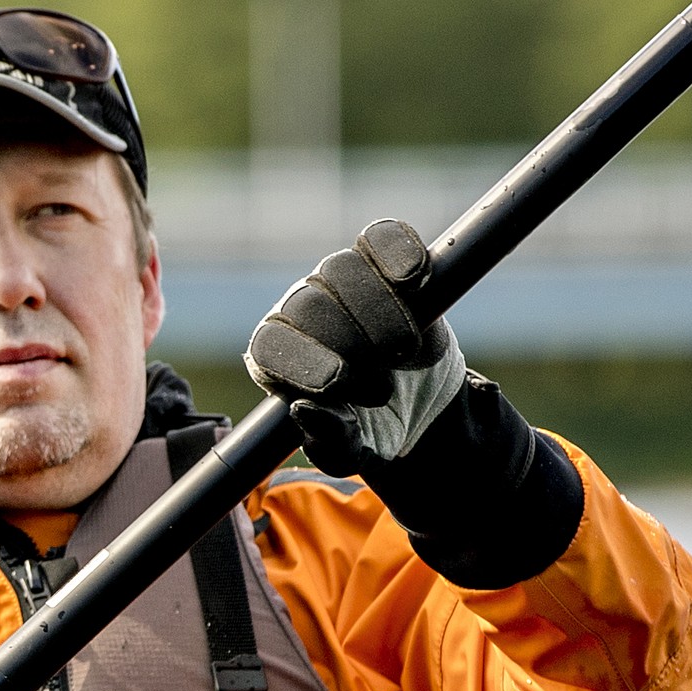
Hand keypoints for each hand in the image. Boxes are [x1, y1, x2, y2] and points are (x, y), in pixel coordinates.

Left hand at [244, 221, 469, 474]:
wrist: (422, 408)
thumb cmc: (370, 430)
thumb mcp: (350, 451)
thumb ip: (328, 440)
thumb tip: (304, 411)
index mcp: (277, 357)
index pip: (269, 344)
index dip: (303, 362)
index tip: (339, 384)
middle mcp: (301, 310)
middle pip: (309, 305)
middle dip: (352, 346)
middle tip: (383, 388)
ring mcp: (341, 281)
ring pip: (343, 270)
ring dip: (378, 312)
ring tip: (403, 352)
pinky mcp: (383, 262)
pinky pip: (381, 239)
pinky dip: (399, 252)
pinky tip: (415, 277)